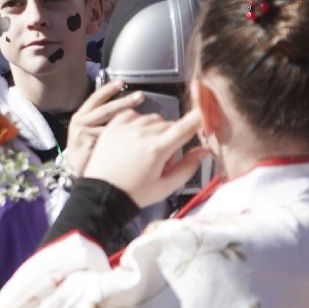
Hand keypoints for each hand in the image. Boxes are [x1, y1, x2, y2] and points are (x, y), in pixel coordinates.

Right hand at [63, 81, 145, 181]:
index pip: (95, 99)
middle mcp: (79, 123)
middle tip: (140, 96)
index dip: (108, 90)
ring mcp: (84, 135)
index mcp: (79, 117)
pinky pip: (114, 140)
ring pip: (112, 124)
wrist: (81, 180)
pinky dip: (128, 138)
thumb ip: (102, 122)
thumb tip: (125, 108)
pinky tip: (140, 138)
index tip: (121, 83)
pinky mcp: (91, 147)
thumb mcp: (89, 134)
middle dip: (125, 101)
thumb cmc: (89, 156)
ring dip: (131, 121)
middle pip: (106, 109)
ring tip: (146, 119)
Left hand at [81, 108, 209, 208]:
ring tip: (145, 150)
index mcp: (157, 149)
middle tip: (162, 158)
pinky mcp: (114, 125)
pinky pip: (134, 115)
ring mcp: (126, 127)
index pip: (187, 126)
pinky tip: (134, 139)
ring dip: (155, 130)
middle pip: (170, 125)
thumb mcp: (165, 187)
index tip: (207, 113)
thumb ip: (188, 168)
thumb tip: (204, 151)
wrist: (101, 193)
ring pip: (153, 119)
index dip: (200, 118)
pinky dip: (138, 123)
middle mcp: (142, 133)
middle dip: (172, 138)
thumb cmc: (133, 193)